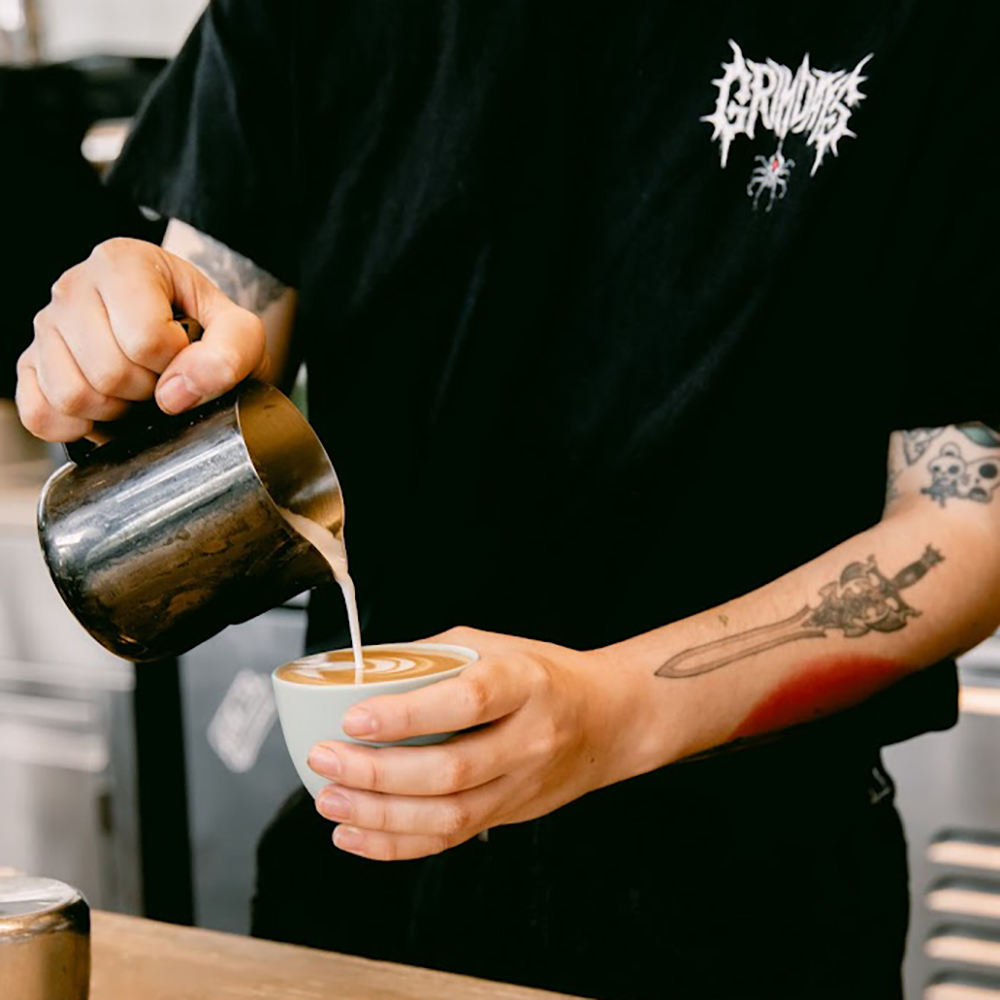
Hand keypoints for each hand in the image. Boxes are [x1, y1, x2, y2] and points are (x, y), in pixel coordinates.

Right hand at [16, 238, 266, 441]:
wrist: (182, 333)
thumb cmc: (205, 328)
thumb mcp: (241, 332)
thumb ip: (231, 353)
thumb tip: (176, 392)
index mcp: (124, 262)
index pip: (146, 338)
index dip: (176, 362)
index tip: (183, 353)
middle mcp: (74, 286)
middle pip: (109, 371)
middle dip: (148, 389)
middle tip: (160, 376)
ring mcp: (46, 326)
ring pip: (73, 396)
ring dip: (115, 409)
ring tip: (135, 389)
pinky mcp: (30, 364)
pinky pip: (40, 414)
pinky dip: (76, 427)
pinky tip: (105, 410)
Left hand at [307, 627, 642, 860]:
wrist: (607, 720)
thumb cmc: (543, 675)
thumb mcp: (493, 647)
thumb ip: (432, 659)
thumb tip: (361, 675)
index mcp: (525, 685)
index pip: (466, 703)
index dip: (407, 715)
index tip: (354, 717)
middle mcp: (528, 739)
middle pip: (451, 770)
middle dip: (378, 772)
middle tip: (325, 760)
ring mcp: (522, 785)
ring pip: (448, 815)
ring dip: (380, 815)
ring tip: (330, 800)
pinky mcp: (509, 815)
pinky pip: (450, 840)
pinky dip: (397, 845)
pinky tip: (354, 835)